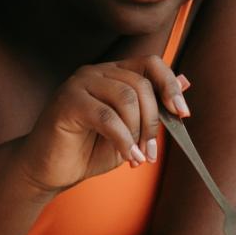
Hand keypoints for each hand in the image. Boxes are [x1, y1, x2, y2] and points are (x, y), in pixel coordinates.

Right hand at [18, 55, 191, 192]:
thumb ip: (154, 107)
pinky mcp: (67, 102)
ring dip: (138, 132)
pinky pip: (107, 117)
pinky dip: (123, 140)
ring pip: (126, 98)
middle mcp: (96, 72)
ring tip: (137, 157)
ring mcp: (79, 83)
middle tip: (150, 152)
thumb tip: (186, 81)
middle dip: (153, 122)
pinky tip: (128, 157)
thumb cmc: (88, 151)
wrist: (49, 171)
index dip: (170, 85)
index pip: (151, 63)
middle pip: (141, 85)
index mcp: (113, 74)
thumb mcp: (131, 131)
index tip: (183, 113)